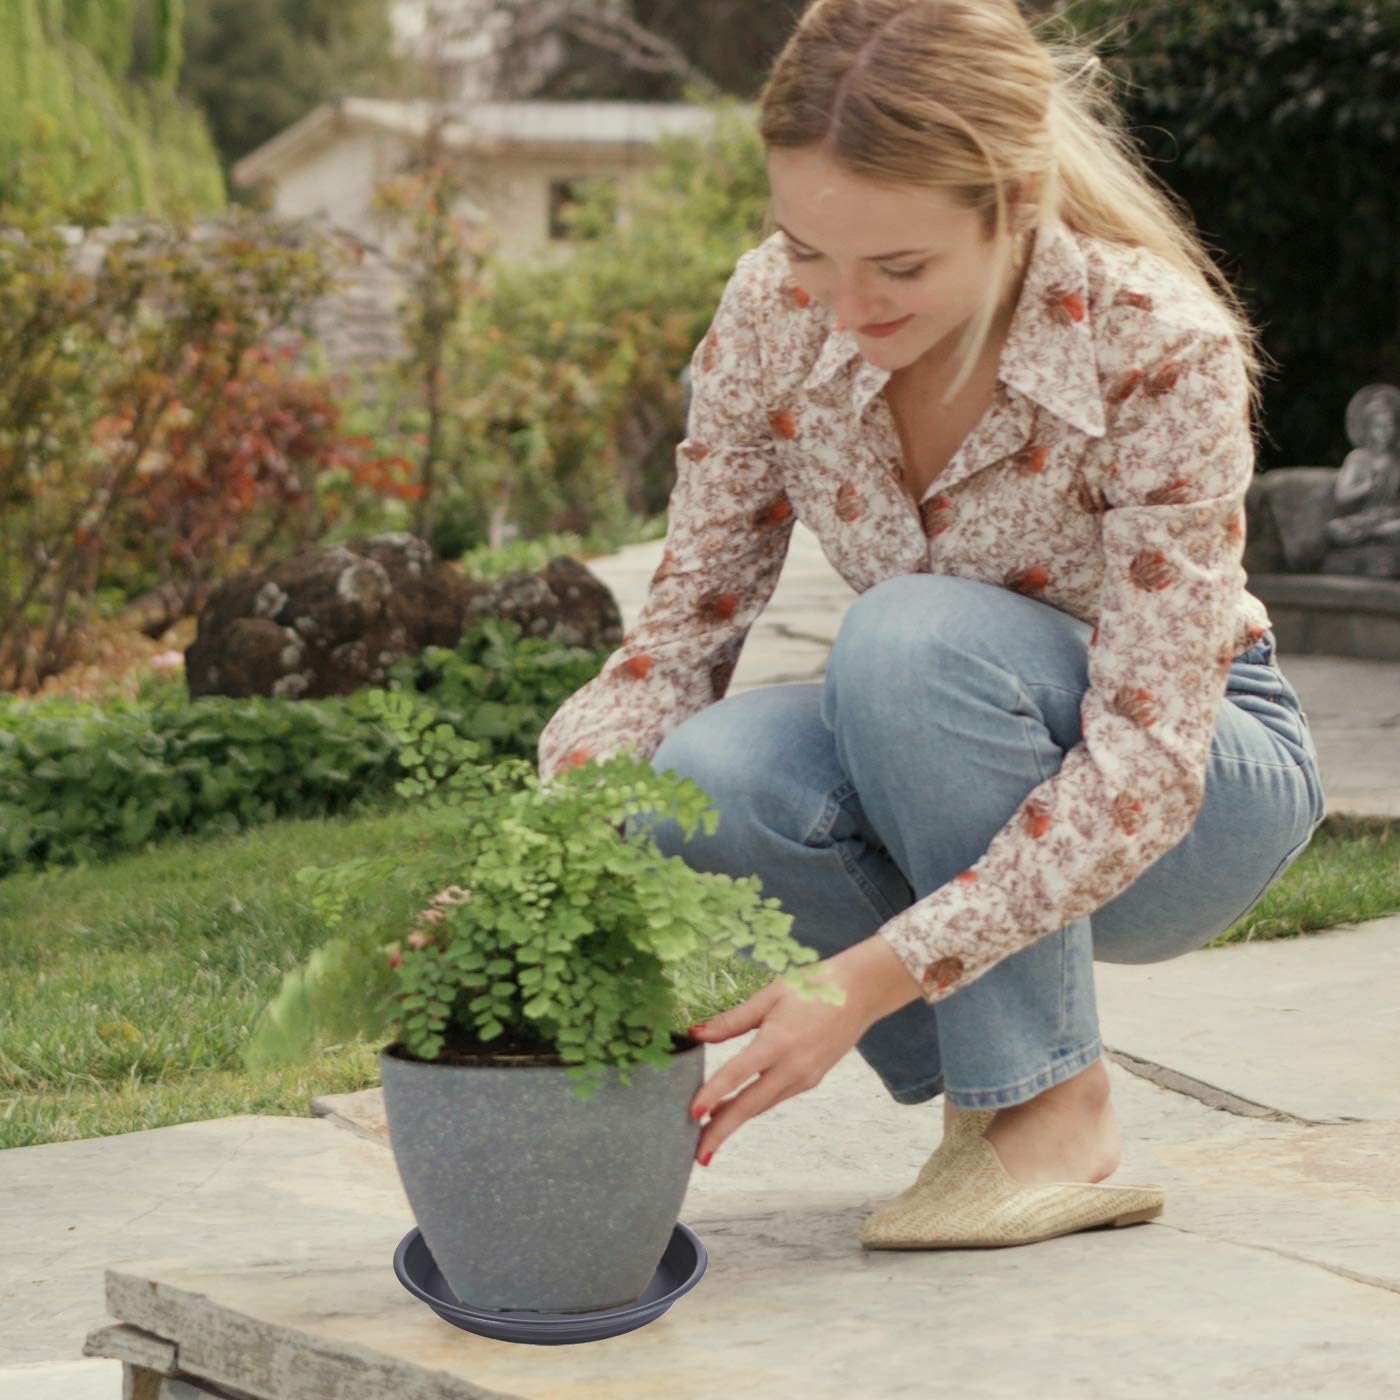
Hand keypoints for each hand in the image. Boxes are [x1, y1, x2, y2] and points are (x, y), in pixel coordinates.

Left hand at [686, 937, 920, 1165]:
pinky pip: (776, 1097)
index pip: (738, 1074)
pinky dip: (753, 1106)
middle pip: (750, 1106)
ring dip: (734, 1121)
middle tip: (697, 1154)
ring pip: (762, 1105)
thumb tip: (695, 1033)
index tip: (692, 1114)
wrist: (860, 993)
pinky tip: (734, 1108)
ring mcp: (805, 1078)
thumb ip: (732, 1020)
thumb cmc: (812, 987)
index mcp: (779, 1042)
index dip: (713, 1095)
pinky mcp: (811, 1079)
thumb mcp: (768, 996)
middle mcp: (793, 1068)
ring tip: (705, 1134)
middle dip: (721, 1131)